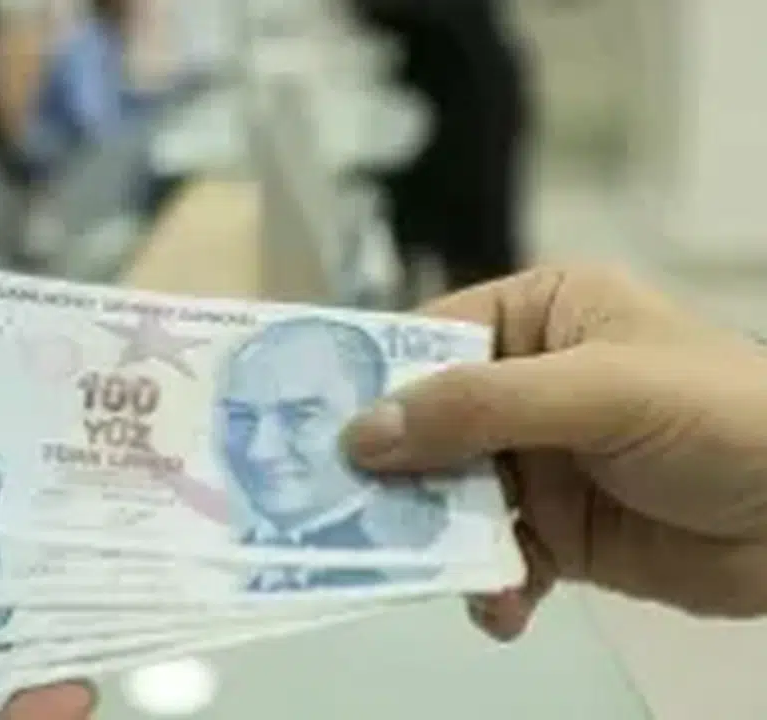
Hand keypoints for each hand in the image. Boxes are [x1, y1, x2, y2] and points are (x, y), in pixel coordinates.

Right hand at [342, 266, 766, 638]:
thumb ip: (481, 408)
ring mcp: (539, 461)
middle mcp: (527, 384)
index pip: (429, 340)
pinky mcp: (558, 532)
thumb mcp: (600, 392)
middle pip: (426, 425)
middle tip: (332, 512)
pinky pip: (494, 556)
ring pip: (450, 498)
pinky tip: (501, 608)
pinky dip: (488, 585)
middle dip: (392, 473)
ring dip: (436, 540)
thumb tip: (362, 434)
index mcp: (539, 316)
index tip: (302, 420)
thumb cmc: (720, 419)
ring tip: (420, 572)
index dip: (369, 379)